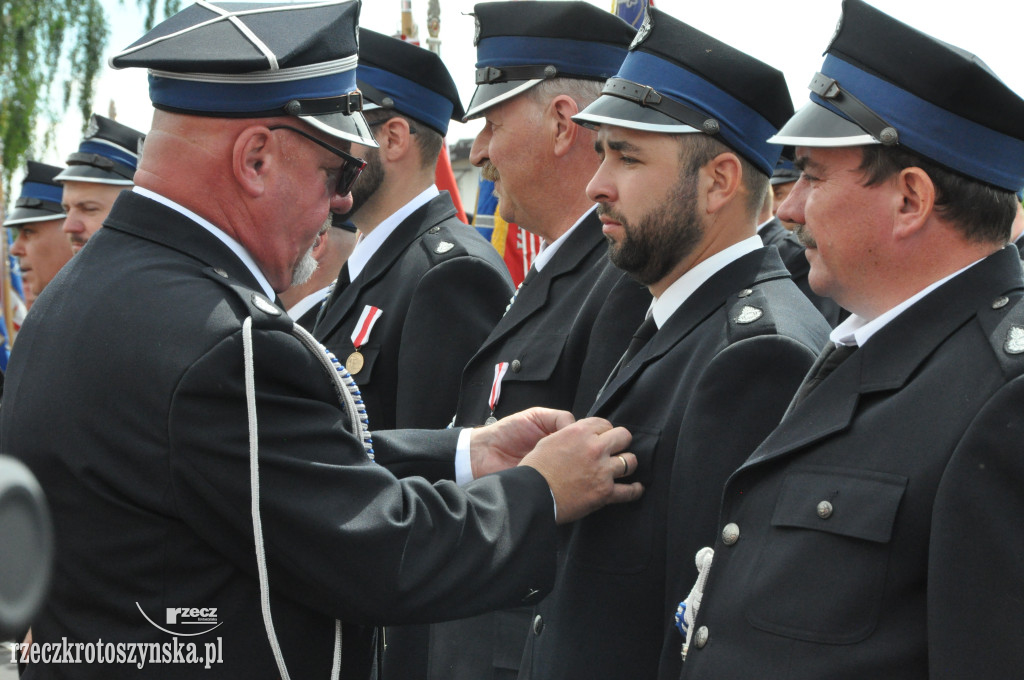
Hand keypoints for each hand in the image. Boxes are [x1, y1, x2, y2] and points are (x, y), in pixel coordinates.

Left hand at [470, 407, 575, 477]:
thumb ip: (558, 418)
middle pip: (581, 455)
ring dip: (570, 467)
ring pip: (573, 471)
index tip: (583, 437)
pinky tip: (555, 474)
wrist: (483, 454)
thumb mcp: (535, 416)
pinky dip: (559, 481)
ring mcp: (552, 471)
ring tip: (560, 461)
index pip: (582, 438)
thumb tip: (577, 426)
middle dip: (579, 453)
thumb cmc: (507, 432)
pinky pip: (558, 484)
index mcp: (558, 437)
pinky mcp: (544, 485)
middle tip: (572, 450)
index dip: (585, 437)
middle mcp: (558, 455)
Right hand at [518, 417, 642, 523]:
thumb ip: (569, 435)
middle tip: (616, 450)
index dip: (604, 431)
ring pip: (630, 461)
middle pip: (623, 437)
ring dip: (627, 464)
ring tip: (625, 467)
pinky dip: (634, 490)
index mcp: (580, 432)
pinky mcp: (605, 492)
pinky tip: (637, 488)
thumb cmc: (535, 470)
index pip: (605, 424)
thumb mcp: (548, 441)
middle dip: (620, 442)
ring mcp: (603, 470)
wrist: (533, 495)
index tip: (603, 438)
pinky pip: (629, 491)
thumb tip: (577, 434)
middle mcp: (595, 448)